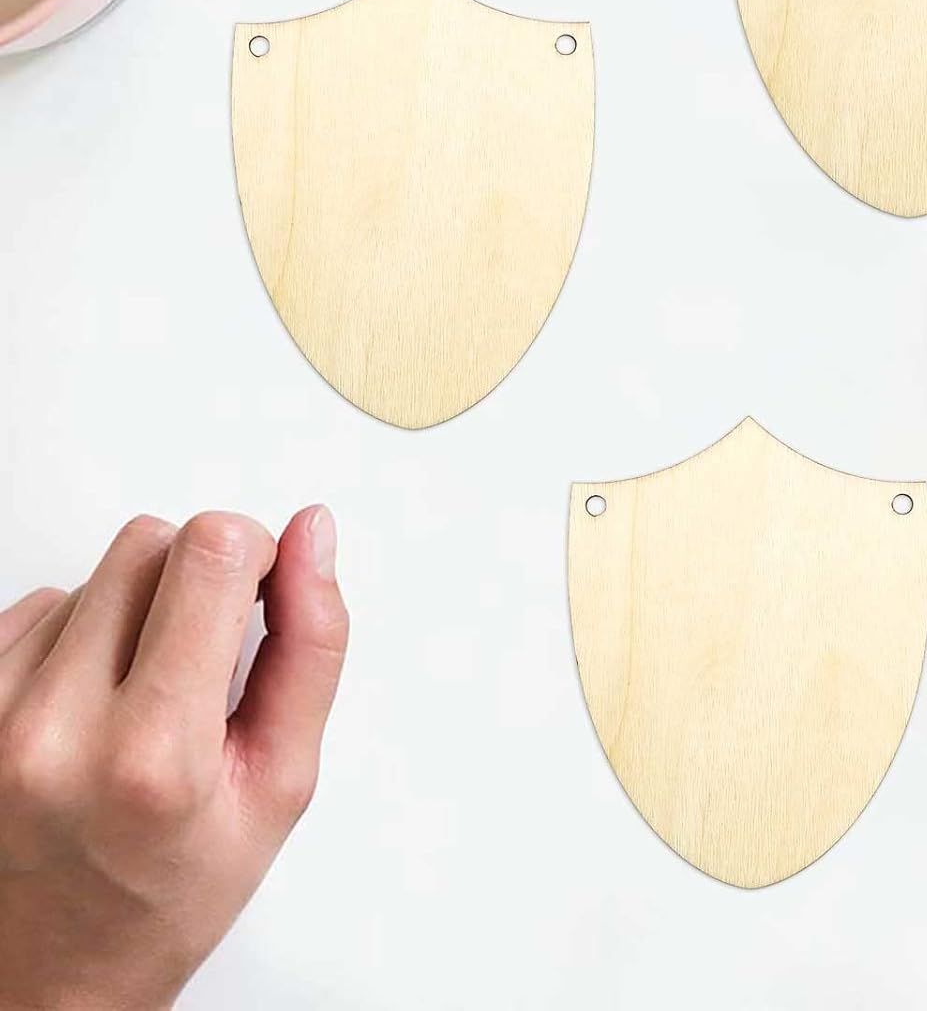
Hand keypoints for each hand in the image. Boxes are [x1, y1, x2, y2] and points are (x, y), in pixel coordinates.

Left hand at [0, 507, 348, 1010]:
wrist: (52, 975)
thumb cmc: (170, 891)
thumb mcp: (281, 781)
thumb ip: (309, 646)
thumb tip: (310, 538)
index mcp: (154, 755)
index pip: (209, 552)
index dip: (254, 553)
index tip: (261, 595)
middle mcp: (54, 731)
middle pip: (150, 543)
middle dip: (196, 579)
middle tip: (204, 661)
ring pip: (94, 573)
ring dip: (133, 612)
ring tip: (144, 696)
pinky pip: (38, 605)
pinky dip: (78, 637)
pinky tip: (94, 701)